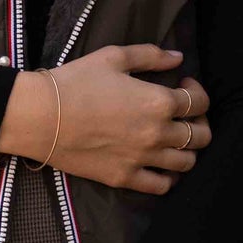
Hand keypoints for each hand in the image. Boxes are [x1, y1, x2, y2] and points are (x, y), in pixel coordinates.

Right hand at [0, 43, 211, 193]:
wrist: (41, 116)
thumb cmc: (75, 81)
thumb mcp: (114, 57)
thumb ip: (150, 56)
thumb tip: (178, 58)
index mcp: (158, 102)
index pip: (199, 102)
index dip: (197, 92)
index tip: (183, 84)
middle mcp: (157, 134)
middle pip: (201, 136)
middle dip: (200, 122)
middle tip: (185, 114)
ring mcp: (142, 160)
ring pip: (186, 163)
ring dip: (188, 150)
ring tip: (173, 139)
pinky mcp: (124, 178)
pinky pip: (161, 186)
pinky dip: (168, 177)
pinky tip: (159, 164)